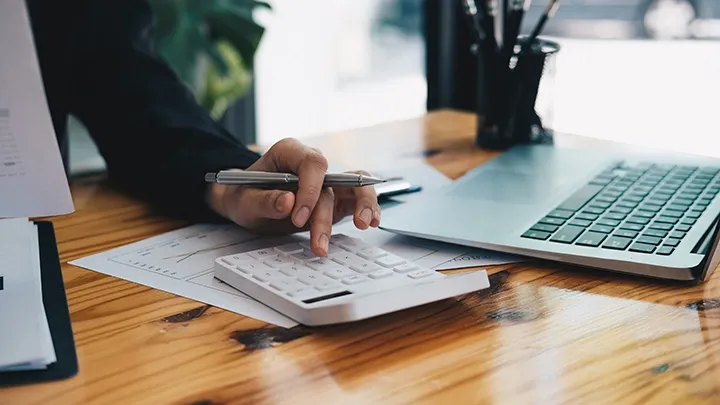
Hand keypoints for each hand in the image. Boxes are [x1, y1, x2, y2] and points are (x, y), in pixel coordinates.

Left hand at [207, 138, 380, 255]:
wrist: (246, 201)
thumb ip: (264, 201)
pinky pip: (356, 199)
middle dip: (327, 213)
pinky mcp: (334, 199)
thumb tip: (287, 202)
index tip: (298, 217)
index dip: (310, 189)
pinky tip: (370, 222)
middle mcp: (311, 165)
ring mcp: (326, 182)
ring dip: (361, 205)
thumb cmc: (244, 194)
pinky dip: (367, 209)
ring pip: (354, 186)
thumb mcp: (243, 200)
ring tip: (364, 225)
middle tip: (318, 240)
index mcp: (290, 153)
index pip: (312, 163)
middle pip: (333, 180)